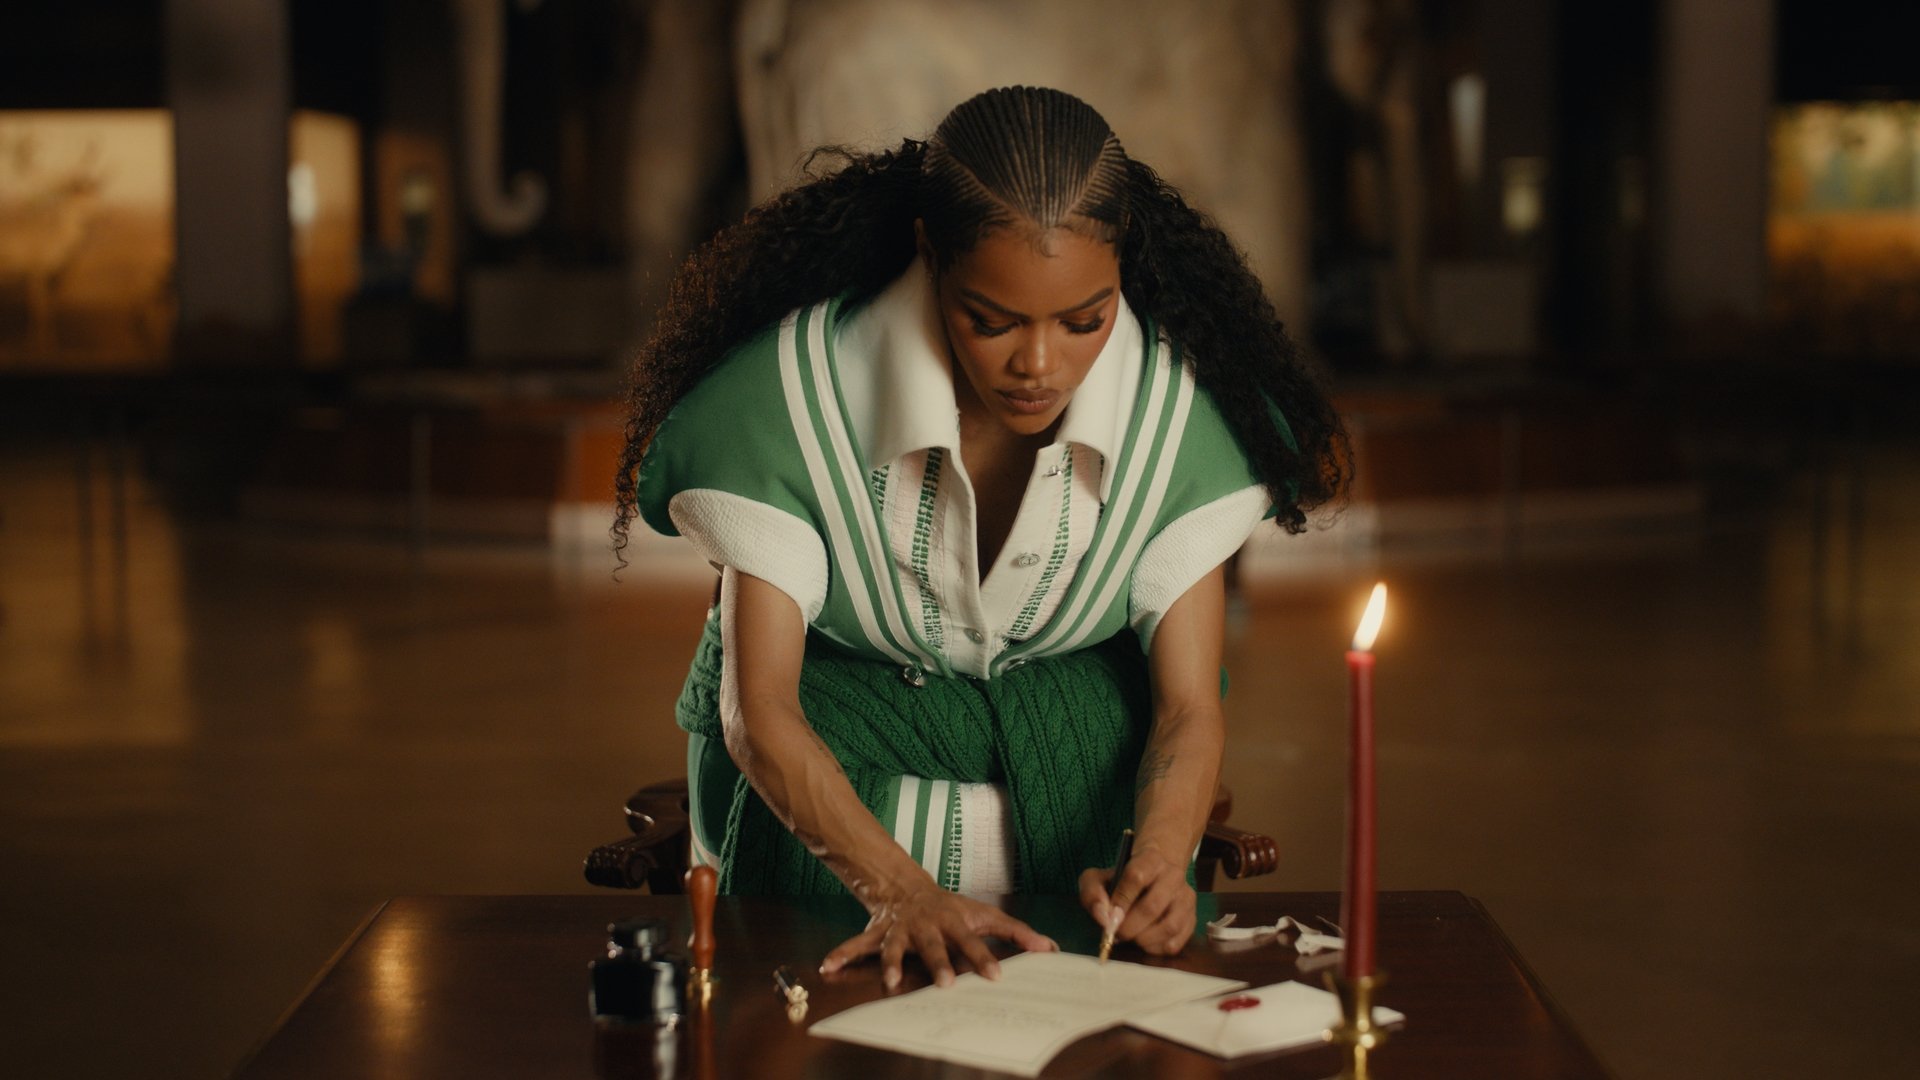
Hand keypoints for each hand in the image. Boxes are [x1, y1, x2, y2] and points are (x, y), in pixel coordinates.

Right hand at [820, 882, 1057, 989]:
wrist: (909, 886)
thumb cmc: (953, 908)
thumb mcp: (985, 914)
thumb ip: (1017, 933)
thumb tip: (1051, 949)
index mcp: (953, 922)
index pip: (972, 941)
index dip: (984, 958)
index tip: (996, 977)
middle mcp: (926, 925)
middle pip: (933, 946)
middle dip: (939, 964)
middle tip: (947, 985)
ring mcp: (899, 929)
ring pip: (893, 947)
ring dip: (890, 963)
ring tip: (888, 982)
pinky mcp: (877, 934)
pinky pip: (856, 944)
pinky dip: (841, 955)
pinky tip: (827, 967)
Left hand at [1078, 843, 1195, 955]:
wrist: (1153, 877)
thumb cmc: (1121, 881)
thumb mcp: (1098, 878)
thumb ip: (1092, 893)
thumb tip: (1104, 919)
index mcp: (1150, 859)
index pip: (1136, 877)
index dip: (1120, 901)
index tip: (1110, 917)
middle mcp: (1173, 876)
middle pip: (1152, 906)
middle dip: (1129, 927)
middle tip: (1117, 934)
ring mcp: (1186, 898)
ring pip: (1169, 927)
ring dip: (1144, 940)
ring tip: (1132, 938)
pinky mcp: (1192, 919)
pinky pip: (1176, 942)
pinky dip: (1156, 948)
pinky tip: (1146, 942)